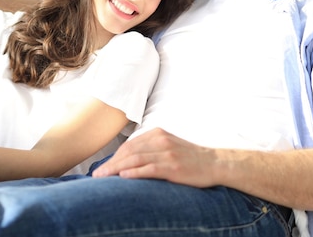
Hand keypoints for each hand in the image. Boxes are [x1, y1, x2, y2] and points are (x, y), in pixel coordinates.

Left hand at [92, 128, 218, 187]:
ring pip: (135, 159)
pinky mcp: (173, 166)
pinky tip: (123, 177)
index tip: (103, 167)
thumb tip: (129, 161)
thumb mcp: (170, 146)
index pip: (130, 145)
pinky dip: (134, 173)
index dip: (114, 157)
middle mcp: (161, 140)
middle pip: (129, 151)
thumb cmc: (191, 158)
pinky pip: (149, 168)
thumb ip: (151, 149)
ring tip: (104, 178)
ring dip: (116, 169)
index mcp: (158, 134)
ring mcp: (167, 153)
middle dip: (111, 164)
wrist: (215, 163)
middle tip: (97, 175)